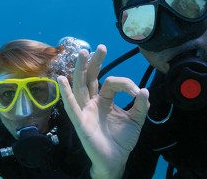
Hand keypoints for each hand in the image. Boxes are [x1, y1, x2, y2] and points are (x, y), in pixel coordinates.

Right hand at [57, 45, 149, 178]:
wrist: (116, 160)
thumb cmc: (122, 140)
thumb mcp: (136, 120)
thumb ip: (141, 105)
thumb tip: (144, 90)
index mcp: (104, 100)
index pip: (110, 82)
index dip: (125, 83)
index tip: (137, 91)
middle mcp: (92, 102)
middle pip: (90, 78)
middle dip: (94, 62)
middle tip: (100, 47)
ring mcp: (84, 111)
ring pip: (80, 87)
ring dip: (79, 70)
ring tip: (82, 53)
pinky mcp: (80, 122)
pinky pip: (72, 107)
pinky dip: (66, 94)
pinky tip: (62, 80)